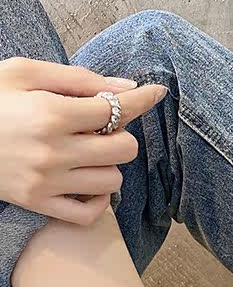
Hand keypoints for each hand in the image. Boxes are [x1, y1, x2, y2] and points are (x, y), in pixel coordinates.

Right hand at [0, 57, 166, 224]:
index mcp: (50, 113)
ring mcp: (48, 182)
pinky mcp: (40, 204)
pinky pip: (91, 213)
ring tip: (86, 154)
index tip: (155, 93)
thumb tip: (128, 88)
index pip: (115, 109)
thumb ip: (79, 79)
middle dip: (117, 135)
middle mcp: (54, 151)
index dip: (140, 100)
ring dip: (108, 166)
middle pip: (124, 148)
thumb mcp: (24, 73)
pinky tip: (88, 183)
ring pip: (113, 180)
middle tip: (96, 129)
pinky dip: (98, 200)